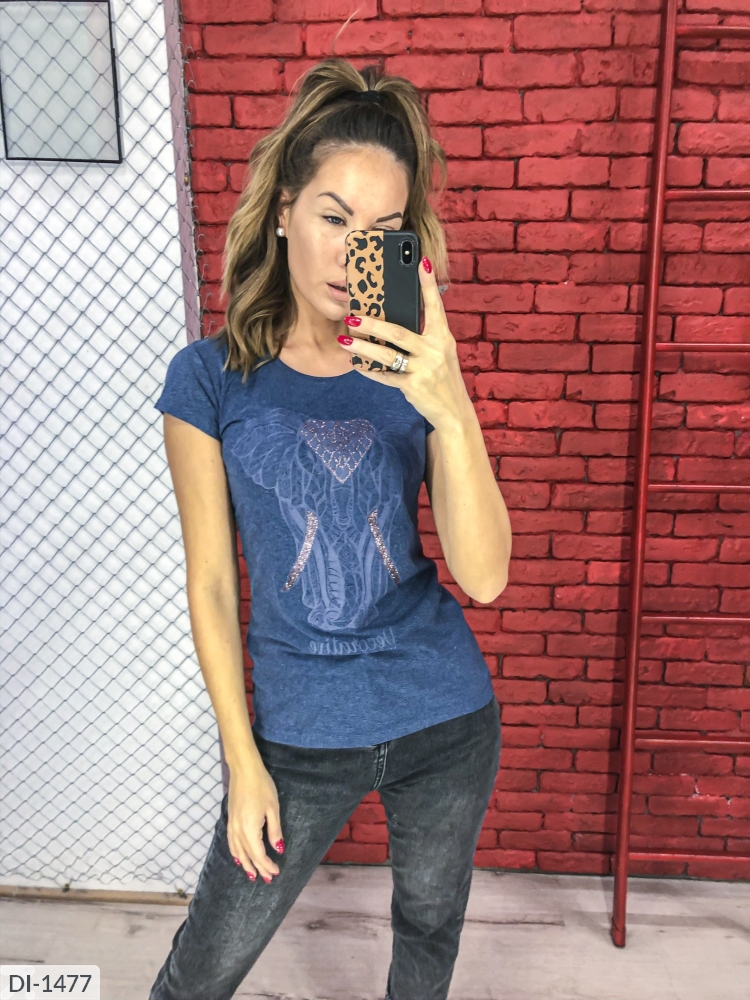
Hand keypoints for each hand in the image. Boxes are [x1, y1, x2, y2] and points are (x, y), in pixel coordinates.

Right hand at [226, 760, 283, 882]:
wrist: (244, 769)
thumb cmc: (262, 786)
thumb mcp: (273, 808)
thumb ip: (274, 830)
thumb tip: (278, 849)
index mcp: (249, 829)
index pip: (259, 854)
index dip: (267, 865)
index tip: (276, 872)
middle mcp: (238, 831)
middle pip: (248, 855)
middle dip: (258, 868)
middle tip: (268, 879)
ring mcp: (231, 825)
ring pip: (237, 851)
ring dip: (245, 864)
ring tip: (252, 874)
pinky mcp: (229, 820)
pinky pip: (231, 842)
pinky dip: (236, 853)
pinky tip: (239, 857)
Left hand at [336, 256, 469, 431]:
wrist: (453, 410)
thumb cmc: (442, 376)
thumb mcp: (441, 352)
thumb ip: (424, 336)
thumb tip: (394, 319)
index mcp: (442, 337)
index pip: (435, 306)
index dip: (428, 284)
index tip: (421, 261)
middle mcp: (434, 350)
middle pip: (398, 333)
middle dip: (372, 324)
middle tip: (352, 316)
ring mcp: (424, 369)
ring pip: (387, 355)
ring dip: (362, 347)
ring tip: (344, 339)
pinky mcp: (413, 386)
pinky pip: (385, 376)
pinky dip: (368, 370)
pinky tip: (355, 362)